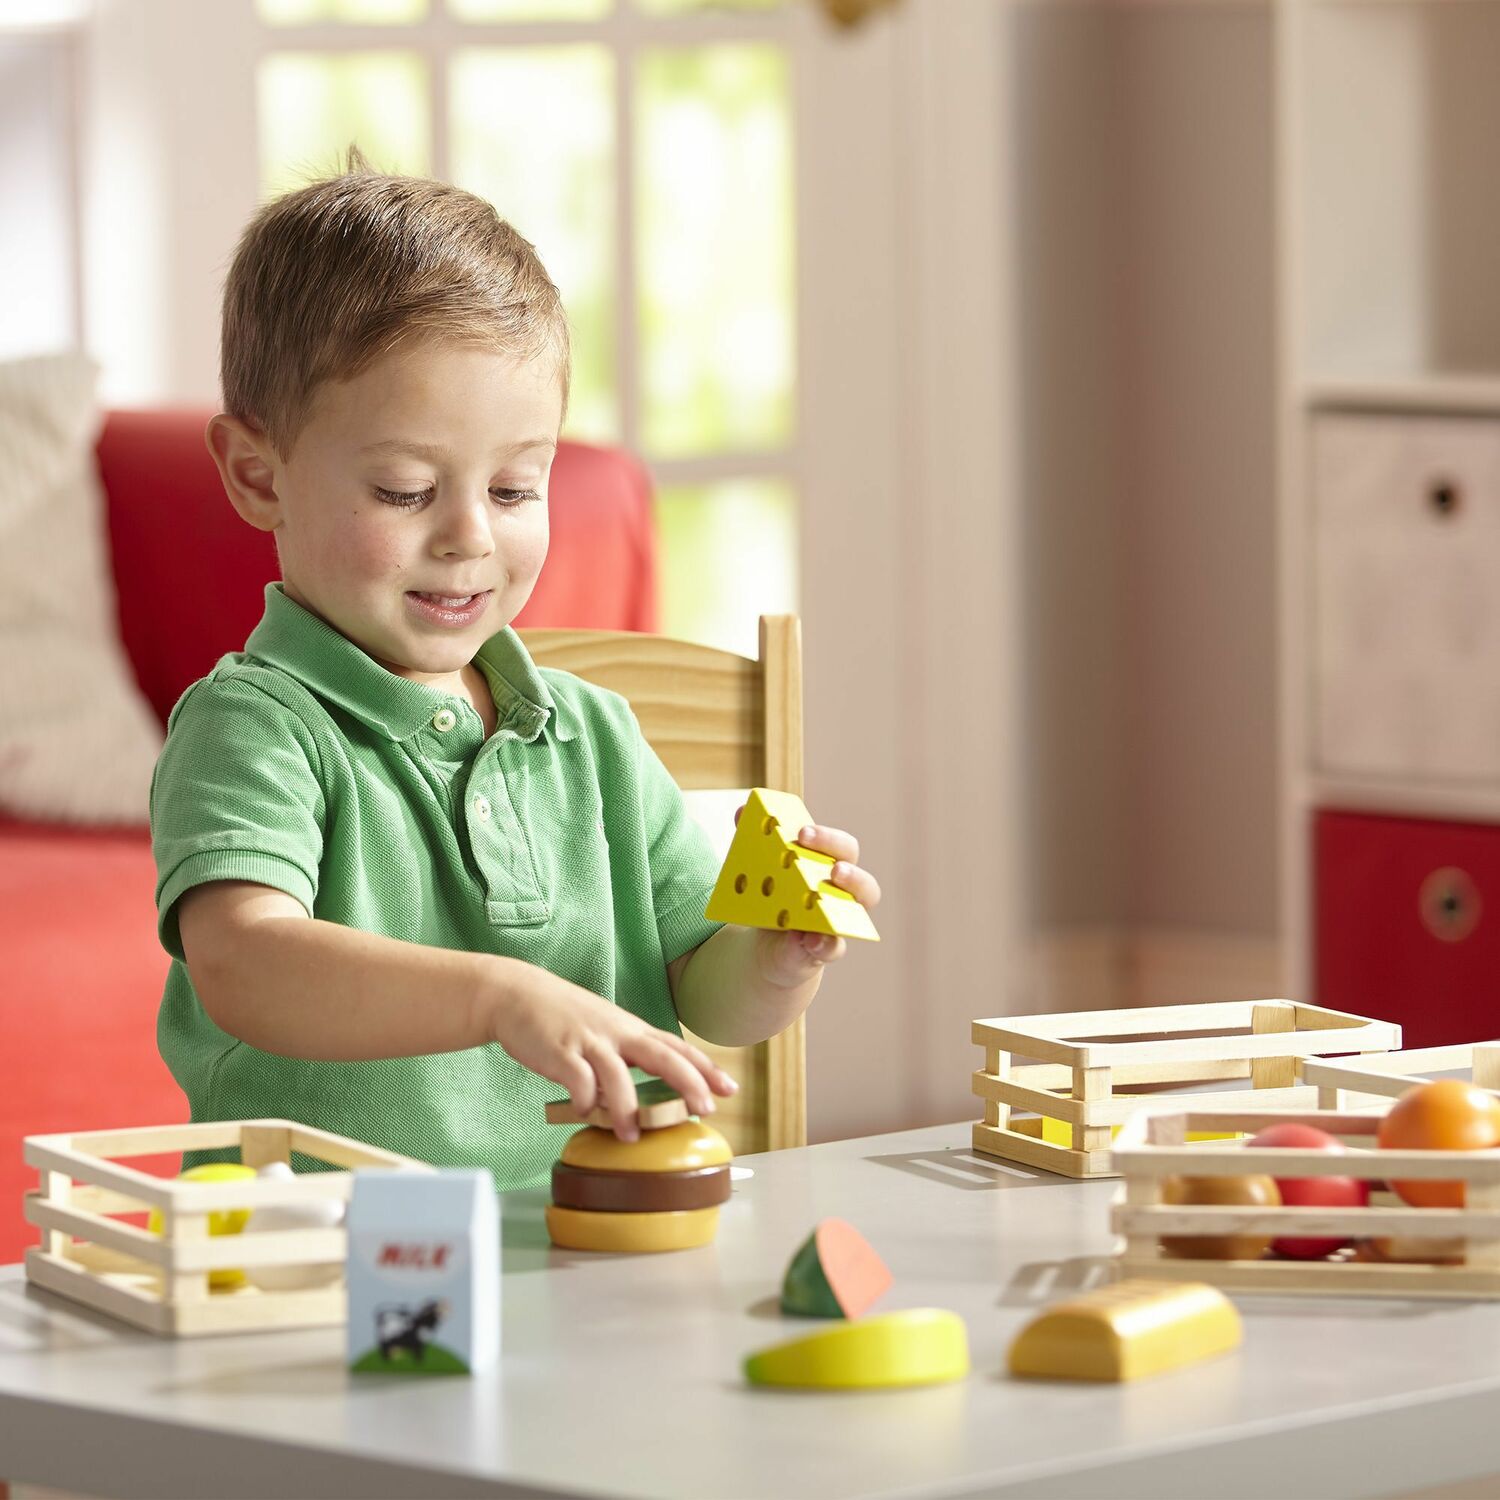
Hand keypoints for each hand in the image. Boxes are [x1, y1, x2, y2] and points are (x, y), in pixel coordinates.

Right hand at [482, 964, 736, 1141]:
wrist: (517, 994)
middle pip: (660, 1055)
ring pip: (616, 1074)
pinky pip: (576, 1078)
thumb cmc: (564, 1017)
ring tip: (631, 1135)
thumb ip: (626, 1058)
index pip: (677, 1048)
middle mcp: (615, 1033)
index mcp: (630, 1029)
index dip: (705, 1068)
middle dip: (687, 1082)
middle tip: (705, 1108)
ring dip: (626, 1107)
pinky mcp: (558, 1051)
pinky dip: (583, 1098)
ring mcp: (587, 1041)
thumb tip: (644, 1095)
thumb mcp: (605, 1029)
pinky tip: (583, 1111)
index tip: (730, 1088)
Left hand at [735, 808, 881, 989]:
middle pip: (860, 879)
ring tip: (821, 898)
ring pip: (856, 914)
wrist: (768, 942)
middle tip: (831, 869)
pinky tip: (807, 939)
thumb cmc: (773, 893)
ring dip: (843, 909)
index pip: (842, 847)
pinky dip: (823, 944)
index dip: (827, 838)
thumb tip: (743, 811)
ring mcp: (837, 924)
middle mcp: (842, 894)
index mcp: (829, 866)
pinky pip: (833, 948)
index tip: (803, 833)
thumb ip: (754, 839)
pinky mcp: (824, 949)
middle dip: (847, 871)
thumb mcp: (761, 867)